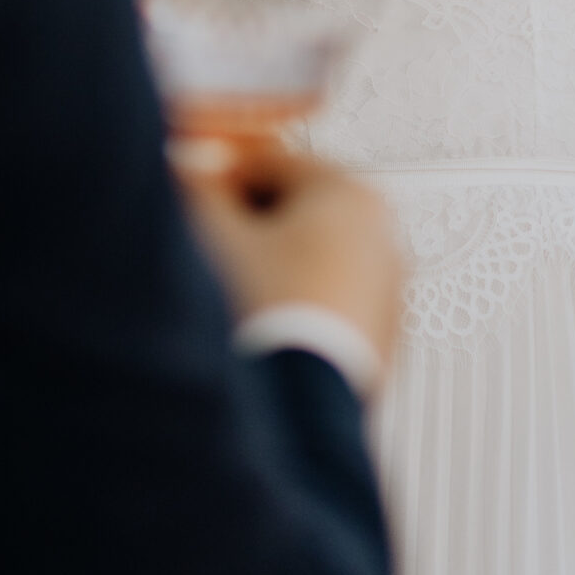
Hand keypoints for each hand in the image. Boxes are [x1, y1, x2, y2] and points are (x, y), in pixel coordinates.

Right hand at [178, 140, 404, 371]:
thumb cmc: (266, 317)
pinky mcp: (378, 343)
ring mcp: (386, 294)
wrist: (295, 412)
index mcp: (352, 195)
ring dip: (270, 269)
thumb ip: (199, 188)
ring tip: (229, 298)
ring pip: (312, 262)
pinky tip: (259, 330)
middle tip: (206, 248)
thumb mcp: (215, 236)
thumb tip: (189, 165)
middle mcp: (382, 239)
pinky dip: (294, 309)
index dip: (218, 177)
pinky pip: (326, 307)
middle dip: (247, 226)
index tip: (191, 194)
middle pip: (296, 212)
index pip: (271, 162)